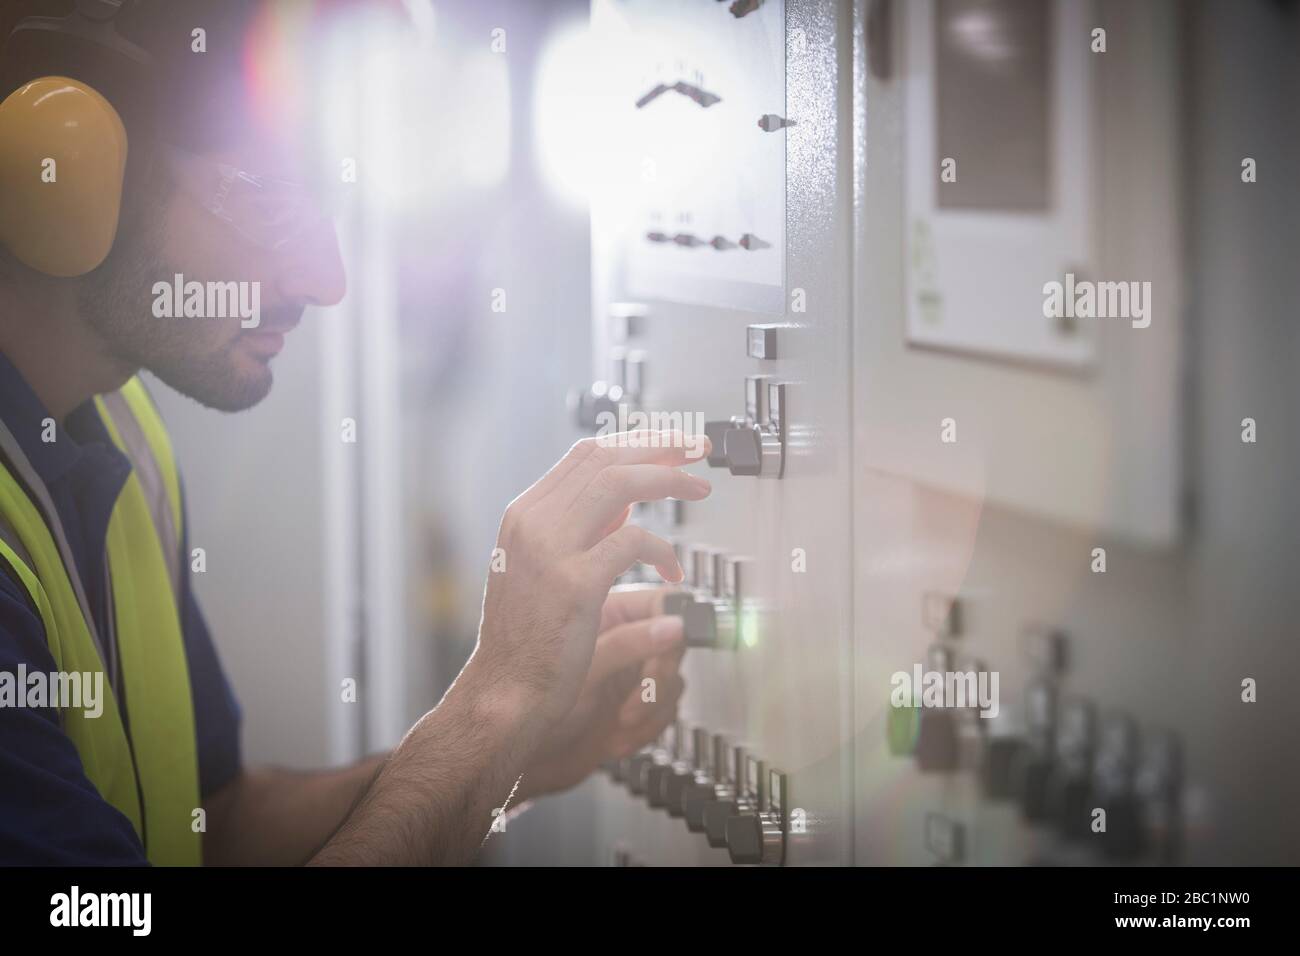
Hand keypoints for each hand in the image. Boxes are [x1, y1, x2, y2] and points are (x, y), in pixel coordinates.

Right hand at [469, 431, 709, 727]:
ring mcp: (551, 550)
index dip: (635, 441)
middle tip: (698, 448)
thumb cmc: (528, 638)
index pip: (585, 454)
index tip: (671, 443)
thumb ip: (579, 530)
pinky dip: (663, 550)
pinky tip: (674, 572)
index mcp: (524, 514)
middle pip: (606, 458)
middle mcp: (533, 522)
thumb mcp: (542, 568)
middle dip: (661, 446)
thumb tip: (623, 503)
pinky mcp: (575, 583)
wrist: (505, 691)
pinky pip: (634, 542)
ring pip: (621, 484)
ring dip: (669, 479)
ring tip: (700, 488)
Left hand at [517, 586, 687, 799]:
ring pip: (674, 679)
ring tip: (622, 720)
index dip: (671, 623)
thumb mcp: (584, 665)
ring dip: (652, 706)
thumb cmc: (523, 700)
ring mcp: (625, 675)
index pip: (659, 604)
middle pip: (672, 643)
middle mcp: (617, 641)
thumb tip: (675, 625)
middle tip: (639, 693)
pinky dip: (647, 728)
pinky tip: (616, 736)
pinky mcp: (632, 708)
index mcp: (602, 613)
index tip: (677, 639)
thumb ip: (632, 642)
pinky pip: (666, 712)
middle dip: (658, 674)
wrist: (510, 748)